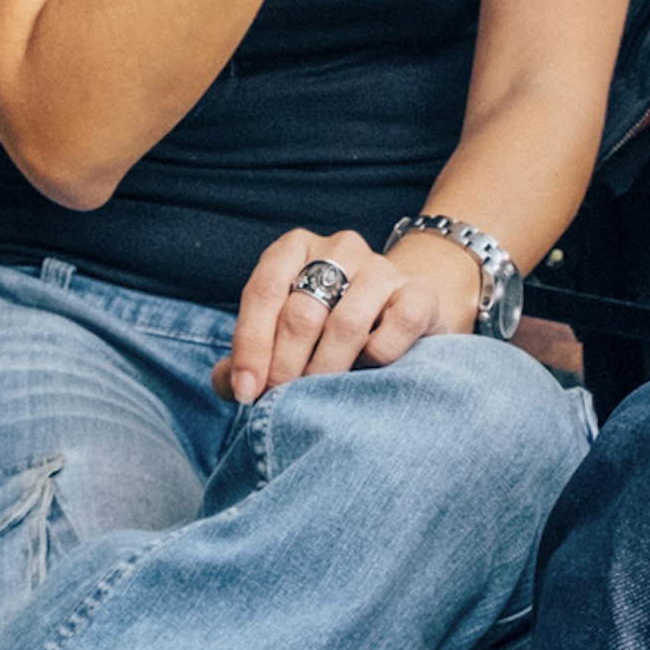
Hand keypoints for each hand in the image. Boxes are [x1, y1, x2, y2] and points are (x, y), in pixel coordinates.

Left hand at [216, 225, 481, 400]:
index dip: (251, 346)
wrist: (400, 312)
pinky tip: (369, 370)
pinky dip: (377, 356)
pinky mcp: (418, 293)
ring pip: (345, 324)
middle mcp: (339, 248)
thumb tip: (231, 384)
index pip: (263, 291)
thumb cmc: (326, 327)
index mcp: (294, 248)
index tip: (246, 393)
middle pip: (301, 313)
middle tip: (281, 402)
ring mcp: (381, 267)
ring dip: (326, 369)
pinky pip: (396, 326)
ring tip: (319, 395)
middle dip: (284, 367)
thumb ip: (248, 358)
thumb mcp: (282, 335)